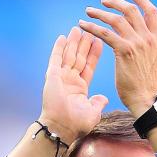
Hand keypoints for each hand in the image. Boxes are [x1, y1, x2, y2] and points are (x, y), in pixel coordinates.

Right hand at [39, 27, 108, 144]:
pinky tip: (63, 37)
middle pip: (79, 58)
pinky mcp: (52, 76)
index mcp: (80, 89)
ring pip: (69, 55)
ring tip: (78, 28)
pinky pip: (55, 59)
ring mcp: (60, 78)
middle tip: (89, 30)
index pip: (89, 67)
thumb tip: (104, 98)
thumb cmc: (76, 124)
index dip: (94, 54)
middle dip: (84, 44)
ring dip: (73, 42)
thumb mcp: (92, 112)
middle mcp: (70, 81)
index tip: (99, 42)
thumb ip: (98, 103)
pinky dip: (59, 48)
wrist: (62, 128)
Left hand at [80, 0, 156, 117]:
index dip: (142, 0)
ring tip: (88, 12)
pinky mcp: (124, 51)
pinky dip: (93, 27)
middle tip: (103, 1)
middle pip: (132, 11)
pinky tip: (83, 25)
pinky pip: (105, 34)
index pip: (152, 12)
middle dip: (116, 2)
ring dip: (100, 13)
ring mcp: (136, 43)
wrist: (146, 100)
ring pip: (117, 19)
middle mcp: (148, 38)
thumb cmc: (151, 85)